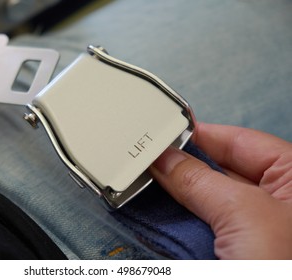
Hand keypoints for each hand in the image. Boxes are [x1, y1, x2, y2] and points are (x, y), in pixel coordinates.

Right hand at [150, 122, 291, 258]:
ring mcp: (255, 227)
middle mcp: (276, 200)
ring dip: (180, 195)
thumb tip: (166, 159)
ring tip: (151, 184)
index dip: (202, 135)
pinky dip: (181, 219)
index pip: (242, 142)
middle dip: (185, 166)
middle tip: (154, 161)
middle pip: (221, 169)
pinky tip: (161, 210)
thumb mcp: (242, 212)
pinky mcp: (236, 248)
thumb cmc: (284, 269)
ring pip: (208, 198)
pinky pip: (203, 224)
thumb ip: (199, 180)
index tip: (168, 133)